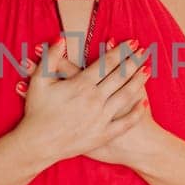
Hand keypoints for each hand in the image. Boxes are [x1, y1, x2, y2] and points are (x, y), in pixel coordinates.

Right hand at [13, 37, 152, 165]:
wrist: (38, 144)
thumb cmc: (37, 112)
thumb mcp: (39, 81)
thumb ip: (51, 58)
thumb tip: (61, 39)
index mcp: (81, 85)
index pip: (107, 63)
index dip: (121, 51)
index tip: (132, 42)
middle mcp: (95, 100)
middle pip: (120, 76)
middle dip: (134, 61)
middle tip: (144, 51)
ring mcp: (101, 118)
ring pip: (125, 95)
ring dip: (138, 81)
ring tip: (147, 70)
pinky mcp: (103, 135)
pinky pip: (125, 123)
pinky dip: (136, 113)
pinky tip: (144, 103)